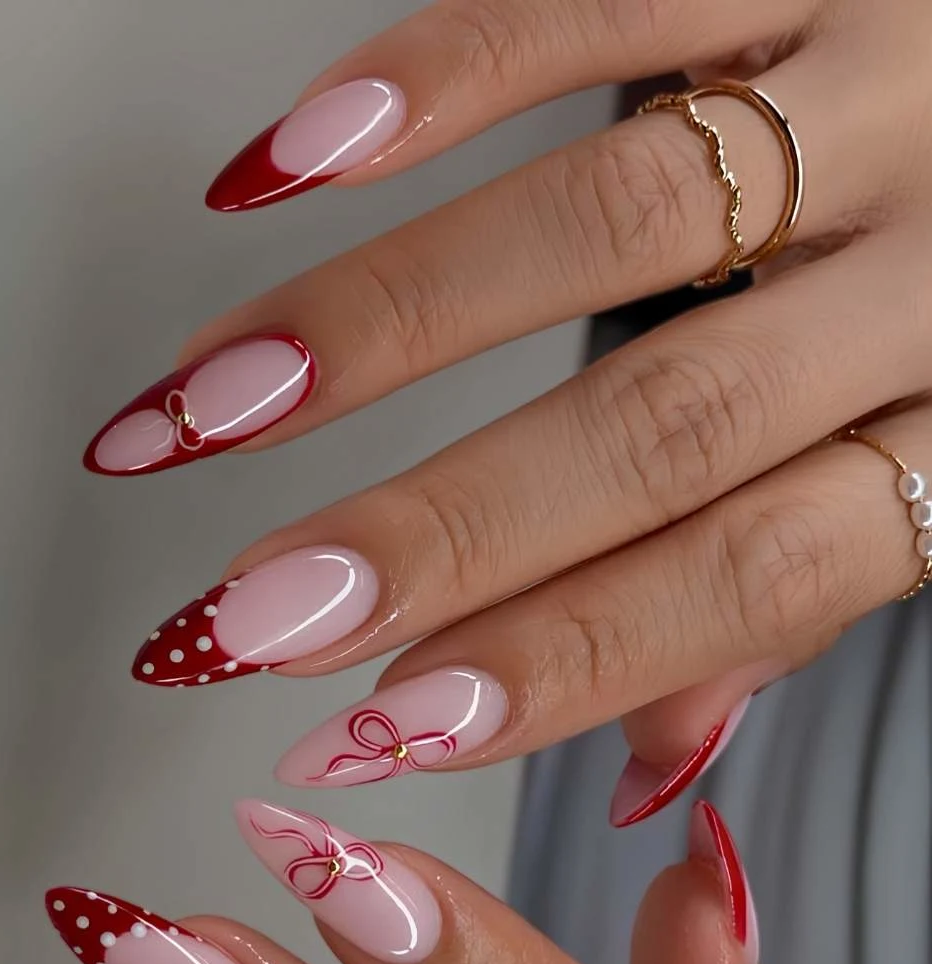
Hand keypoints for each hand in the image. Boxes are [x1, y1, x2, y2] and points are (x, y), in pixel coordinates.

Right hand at [84, 0, 931, 823]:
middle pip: (667, 428)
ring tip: (220, 403)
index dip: (557, 663)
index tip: (376, 729)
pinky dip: (433, 81)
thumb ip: (784, 604)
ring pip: (615, 221)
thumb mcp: (928, 478)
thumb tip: (643, 765)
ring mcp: (887, 93)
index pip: (753, 575)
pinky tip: (290, 168)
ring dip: (384, 322)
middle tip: (263, 611)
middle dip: (441, 534)